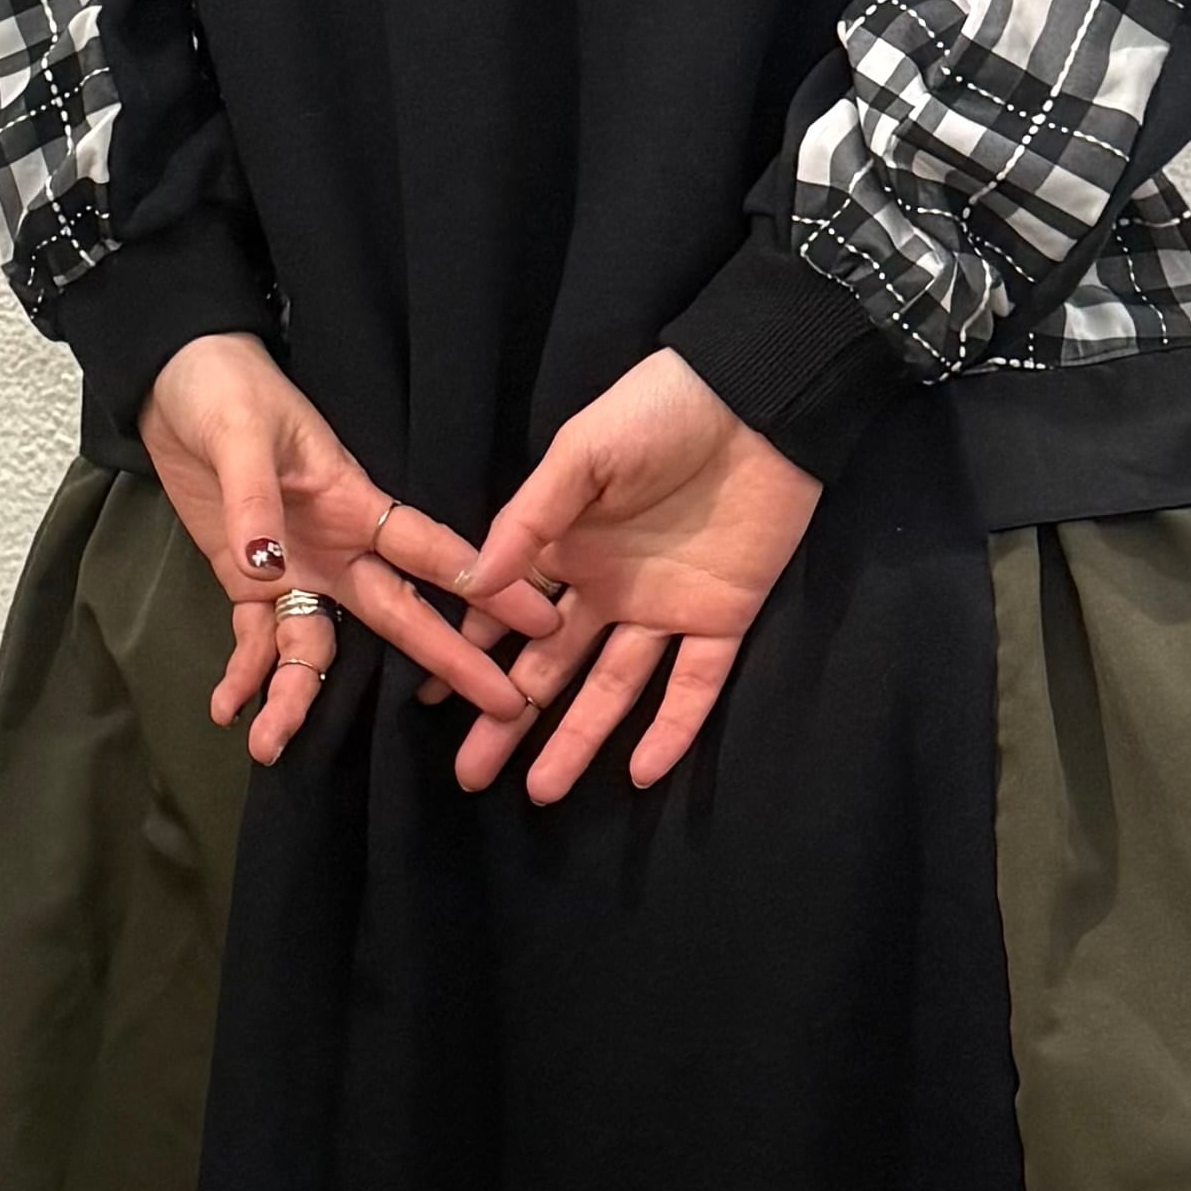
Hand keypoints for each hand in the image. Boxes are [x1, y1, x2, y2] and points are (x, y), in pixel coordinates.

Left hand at [138, 333, 551, 762]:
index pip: (432, 550)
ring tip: (270, 745)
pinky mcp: (246, 581)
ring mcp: (296, 570)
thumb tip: (265, 566)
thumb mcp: (243, 435)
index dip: (487, 585)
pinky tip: (226, 709)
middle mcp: (339, 548)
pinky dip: (242, 674)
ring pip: (314, 647)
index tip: (541, 619)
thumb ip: (255, 500)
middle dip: (446, 662)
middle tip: (500, 712)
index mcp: (356, 503)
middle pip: (398, 615)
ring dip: (297, 697)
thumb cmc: (227, 392)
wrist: (173, 382)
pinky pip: (253, 639)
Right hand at [451, 348, 822, 802]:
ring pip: (614, 689)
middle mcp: (606, 588)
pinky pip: (695, 685)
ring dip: (577, 738)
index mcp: (566, 547)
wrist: (758, 398)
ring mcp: (664, 608)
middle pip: (551, 667)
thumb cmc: (660, 412)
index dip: (471, 656)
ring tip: (540, 791)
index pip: (507, 615)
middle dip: (508, 719)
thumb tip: (472, 582)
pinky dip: (671, 729)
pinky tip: (640, 773)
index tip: (433, 701)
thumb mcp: (582, 454)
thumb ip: (530, 520)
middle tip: (471, 775)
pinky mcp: (723, 619)